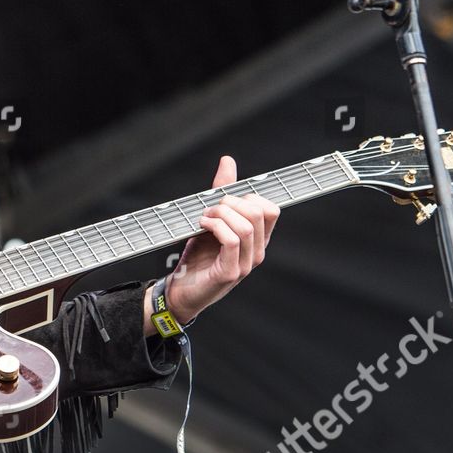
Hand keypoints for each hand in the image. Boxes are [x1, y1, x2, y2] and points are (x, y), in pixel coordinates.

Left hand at [162, 155, 279, 323]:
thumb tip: (228, 162)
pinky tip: (202, 226)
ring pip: (246, 226)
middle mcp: (256, 252)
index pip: (272, 209)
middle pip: (260, 213)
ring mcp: (245, 264)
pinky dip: (215, 226)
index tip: (226, 197)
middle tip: (211, 208)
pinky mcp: (229, 273)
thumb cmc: (198, 258)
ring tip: (204, 218)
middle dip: (232, 201)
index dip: (250, 195)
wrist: (180, 291)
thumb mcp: (211, 220)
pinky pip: (232, 241)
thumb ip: (221, 193)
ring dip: (221, 213)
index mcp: (256, 240)